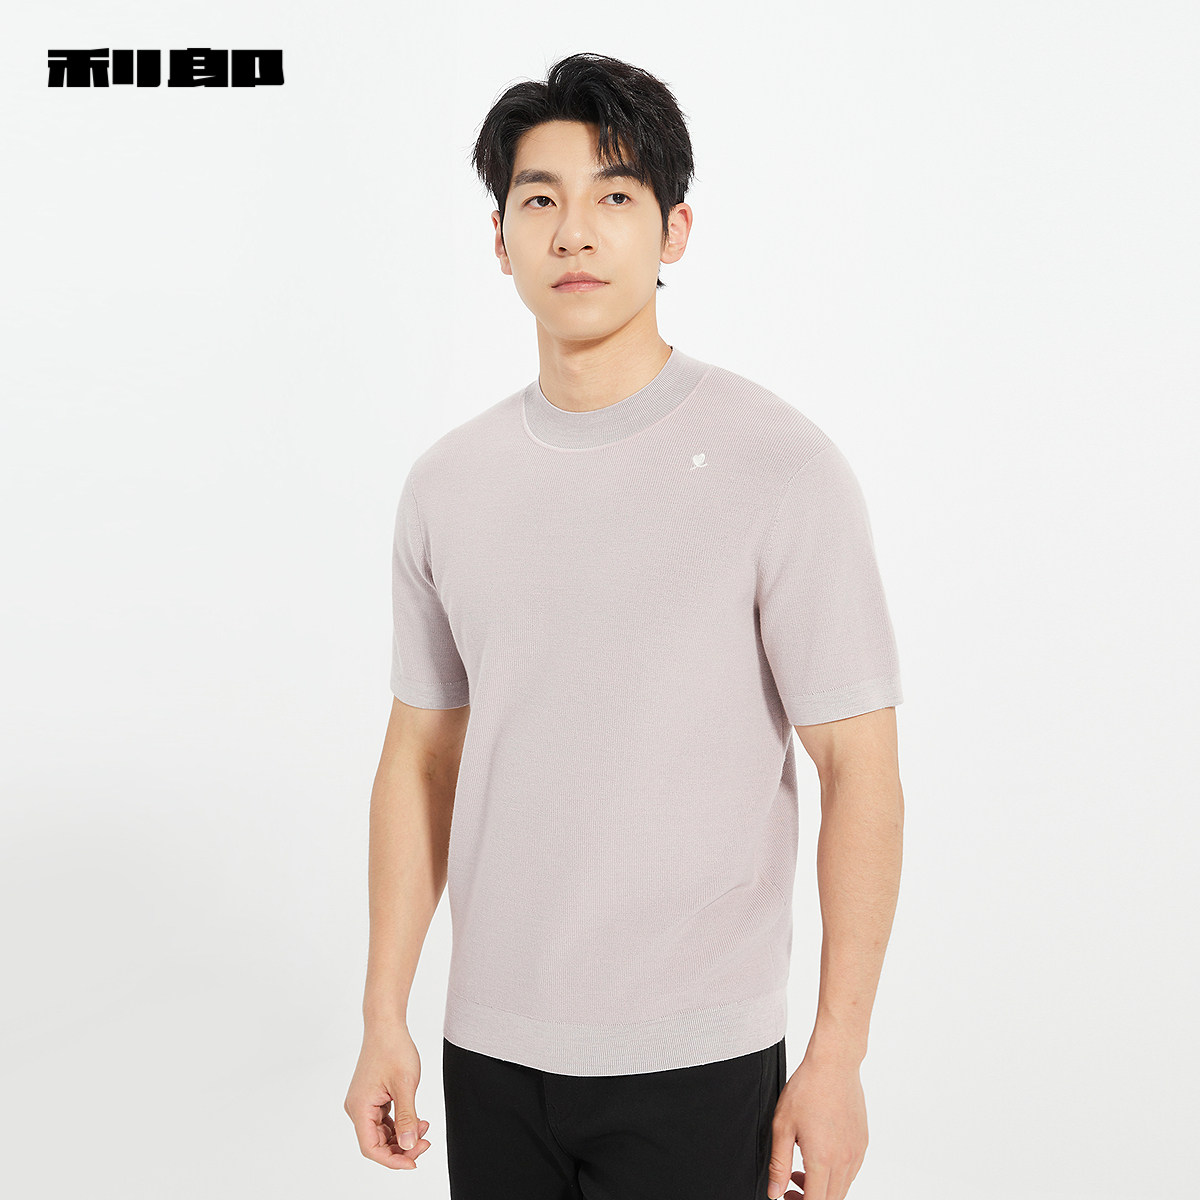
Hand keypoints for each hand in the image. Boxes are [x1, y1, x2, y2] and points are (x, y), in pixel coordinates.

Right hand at [344, 1020, 432, 1170]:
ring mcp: (364, 1103)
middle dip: (402, 1147)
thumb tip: (409, 1146)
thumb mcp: (406, 1085)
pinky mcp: (372, 1097)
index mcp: (360, 1108)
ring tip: (425, 1128)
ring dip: (403, 1135)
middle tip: (426, 1143)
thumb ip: (407, 1118)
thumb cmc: (393, 1049)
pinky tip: (418, 1119)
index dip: (392, 1160)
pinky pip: (384, 1120)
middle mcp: (357, 1108)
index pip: (371, 1148)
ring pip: (382, 1133)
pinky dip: (400, 1123)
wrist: (386, 1025)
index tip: (414, 1162)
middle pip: (377, 1142)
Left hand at [766, 1051, 867, 1198]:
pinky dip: (835, 1176)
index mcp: (822, 1159)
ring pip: (842, 1188)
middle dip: (809, 1198)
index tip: (786, 1196)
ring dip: (822, 1188)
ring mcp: (856, 1153)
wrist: (834, 1064)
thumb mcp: (782, 1126)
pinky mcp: (862, 1143)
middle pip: (831, 1199)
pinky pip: (851, 1172)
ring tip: (800, 1170)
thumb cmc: (806, 1089)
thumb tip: (774, 1192)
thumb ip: (778, 1164)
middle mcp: (844, 1160)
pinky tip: (819, 1157)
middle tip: (790, 1186)